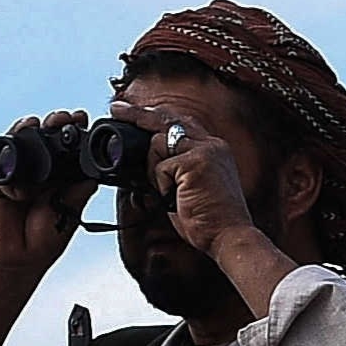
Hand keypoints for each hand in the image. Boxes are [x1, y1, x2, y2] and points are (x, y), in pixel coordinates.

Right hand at [0, 121, 89, 271]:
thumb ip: (79, 192)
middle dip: (53, 123)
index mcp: (59, 173)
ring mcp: (16, 173)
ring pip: (19, 142)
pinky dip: (8, 167)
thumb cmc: (46, 238)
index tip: (82, 118)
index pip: (66, 145)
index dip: (73, 130)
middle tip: (64, 117)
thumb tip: (94, 173)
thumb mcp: (71, 213)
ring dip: (27, 130)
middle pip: (43, 136)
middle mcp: (38, 169)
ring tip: (36, 124)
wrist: (21, 259)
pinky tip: (19, 183)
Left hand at [110, 89, 296, 312]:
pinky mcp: (194, 162)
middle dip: (138, 113)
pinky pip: (160, 167)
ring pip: (158, 143)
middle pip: (167, 119)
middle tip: (116, 108)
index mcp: (214, 148)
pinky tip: (176, 199)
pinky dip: (160, 186)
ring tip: (172, 194)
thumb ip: (174, 171)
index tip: (135, 111)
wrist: (229, 237)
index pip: (181, 123)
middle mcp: (212, 144)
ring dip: (154, 171)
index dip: (156, 116)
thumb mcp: (191, 188)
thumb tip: (144, 166)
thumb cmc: (209, 220)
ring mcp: (204, 150)